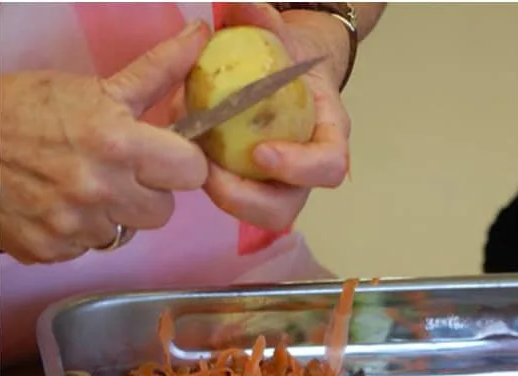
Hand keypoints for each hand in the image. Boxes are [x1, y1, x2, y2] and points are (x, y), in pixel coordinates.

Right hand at [0, 21, 209, 263]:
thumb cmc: (23, 107)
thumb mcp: (93, 88)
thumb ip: (157, 73)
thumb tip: (201, 35)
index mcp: (118, 143)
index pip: (192, 172)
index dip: (181, 163)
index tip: (164, 156)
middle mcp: (100, 190)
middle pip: (163, 211)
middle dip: (147, 192)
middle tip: (117, 170)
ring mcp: (74, 226)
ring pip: (126, 233)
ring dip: (110, 214)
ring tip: (79, 184)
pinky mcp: (49, 250)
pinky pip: (86, 249)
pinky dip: (75, 231)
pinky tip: (54, 204)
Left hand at [198, 3, 353, 230]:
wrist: (284, 68)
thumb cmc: (285, 55)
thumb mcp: (277, 32)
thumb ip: (262, 19)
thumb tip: (243, 6)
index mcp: (327, 132)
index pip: (330, 165)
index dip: (300, 167)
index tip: (261, 151)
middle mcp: (308, 166)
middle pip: (292, 205)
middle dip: (252, 200)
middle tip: (213, 175)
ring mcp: (281, 181)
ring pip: (264, 213)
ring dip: (229, 201)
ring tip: (197, 171)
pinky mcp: (253, 185)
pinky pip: (239, 201)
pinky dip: (214, 188)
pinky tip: (187, 163)